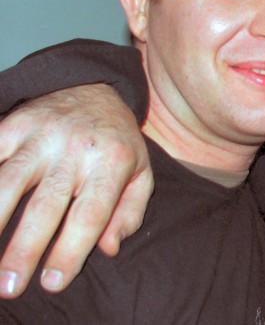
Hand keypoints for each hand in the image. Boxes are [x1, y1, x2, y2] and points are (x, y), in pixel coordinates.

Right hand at [0, 84, 152, 297]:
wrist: (95, 89)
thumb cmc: (117, 143)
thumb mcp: (141, 173)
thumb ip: (130, 212)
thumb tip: (108, 248)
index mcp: (113, 161)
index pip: (91, 214)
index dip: (71, 250)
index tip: (53, 282)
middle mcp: (77, 148)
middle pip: (46, 205)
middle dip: (25, 249)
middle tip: (10, 286)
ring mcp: (42, 135)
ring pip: (9, 180)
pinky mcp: (15, 125)